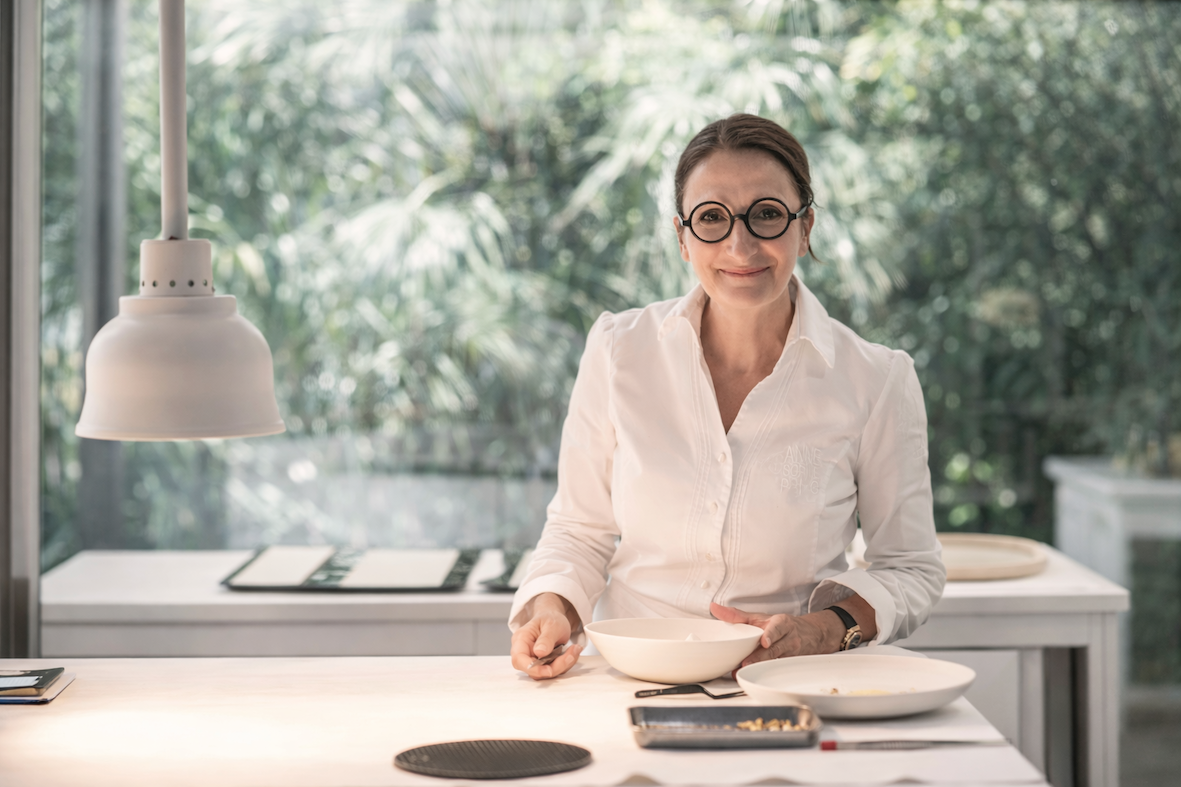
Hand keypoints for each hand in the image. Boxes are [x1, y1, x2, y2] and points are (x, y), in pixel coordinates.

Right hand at [511, 593, 583, 679]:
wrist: (554, 618)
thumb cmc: (549, 618)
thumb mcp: (551, 624)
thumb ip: (546, 639)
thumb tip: (539, 652)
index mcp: (521, 639)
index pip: (519, 660)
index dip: (533, 669)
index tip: (549, 670)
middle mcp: (524, 652)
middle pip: (533, 670)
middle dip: (554, 667)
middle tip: (571, 654)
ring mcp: (533, 659)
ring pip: (545, 673)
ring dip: (563, 665)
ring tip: (574, 649)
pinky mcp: (543, 664)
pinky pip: (553, 671)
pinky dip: (565, 664)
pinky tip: (572, 652)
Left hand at [710, 602, 842, 667]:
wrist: (809, 634)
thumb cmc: (780, 625)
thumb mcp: (760, 617)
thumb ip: (736, 615)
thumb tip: (714, 608)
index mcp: (782, 623)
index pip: (778, 628)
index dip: (772, 635)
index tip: (765, 642)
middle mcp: (789, 639)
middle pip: (774, 649)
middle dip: (759, 657)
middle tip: (745, 663)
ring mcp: (792, 654)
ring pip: (776, 661)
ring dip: (760, 667)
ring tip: (743, 671)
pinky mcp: (792, 665)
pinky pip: (779, 670)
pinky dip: (766, 673)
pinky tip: (753, 677)